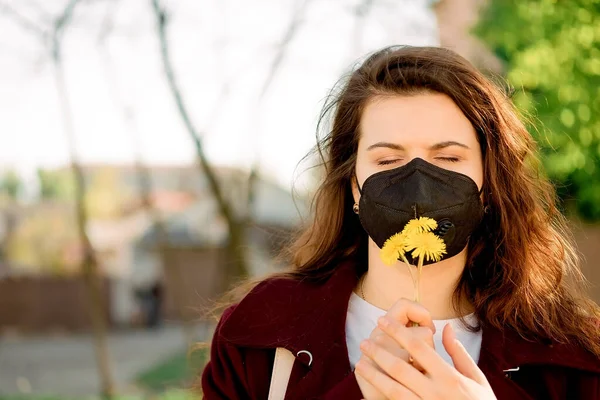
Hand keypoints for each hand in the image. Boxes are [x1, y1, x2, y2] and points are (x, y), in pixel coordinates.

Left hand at [356, 317, 495, 399]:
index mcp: (449, 377)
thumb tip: (447, 327)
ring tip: (360, 363)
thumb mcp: (476, 378)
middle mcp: (435, 392)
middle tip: (364, 342)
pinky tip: (367, 393)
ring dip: (374, 375)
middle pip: (399, 367)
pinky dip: (379, 398)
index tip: (383, 321)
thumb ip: (458, 352)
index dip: (398, 331)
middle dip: (379, 353)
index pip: (418, 347)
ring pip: (393, 389)